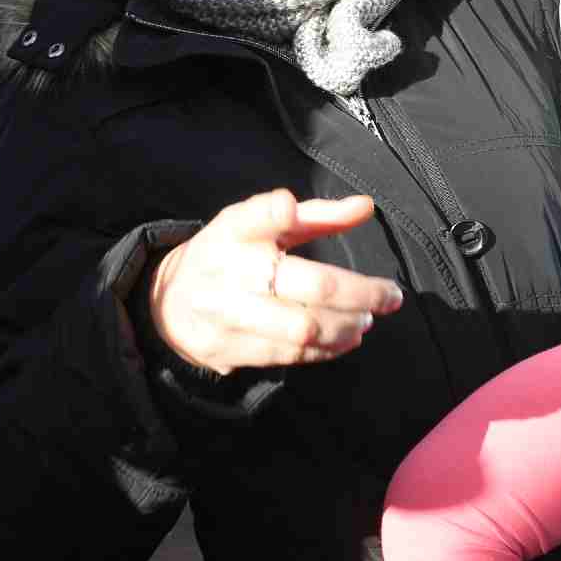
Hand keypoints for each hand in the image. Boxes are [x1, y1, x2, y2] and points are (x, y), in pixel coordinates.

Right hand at [145, 189, 404, 376]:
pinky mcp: (230, 348)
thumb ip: (316, 214)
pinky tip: (346, 338)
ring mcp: (229, 313)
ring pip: (304, 327)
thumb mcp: (260, 224)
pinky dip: (326, 349)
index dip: (271, 212)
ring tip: (367, 319)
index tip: (287, 206)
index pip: (251, 217)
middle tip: (391, 296)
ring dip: (347, 326)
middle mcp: (230, 270)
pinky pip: (290, 354)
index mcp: (235, 230)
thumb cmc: (232, 253)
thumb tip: (367, 206)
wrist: (169, 303)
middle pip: (308, 285)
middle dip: (361, 293)